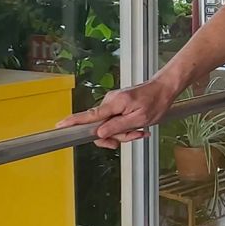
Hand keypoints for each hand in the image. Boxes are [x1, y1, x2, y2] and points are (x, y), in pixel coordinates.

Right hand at [55, 78, 179, 148]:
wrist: (164, 89)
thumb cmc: (156, 102)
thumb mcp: (139, 119)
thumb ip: (117, 127)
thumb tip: (98, 133)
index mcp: (113, 104)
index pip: (89, 115)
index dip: (73, 122)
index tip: (59, 126)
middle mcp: (110, 102)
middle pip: (101, 127)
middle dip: (116, 136)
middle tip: (134, 135)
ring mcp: (113, 104)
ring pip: (110, 127)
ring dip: (125, 133)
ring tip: (140, 130)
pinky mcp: (118, 106)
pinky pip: (116, 122)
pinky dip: (126, 127)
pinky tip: (139, 127)